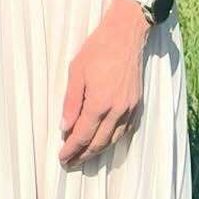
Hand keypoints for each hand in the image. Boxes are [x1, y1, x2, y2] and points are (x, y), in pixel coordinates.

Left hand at [59, 0, 148, 164]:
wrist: (125, 35)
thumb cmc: (97, 50)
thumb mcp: (76, 72)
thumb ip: (70, 102)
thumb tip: (64, 127)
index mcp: (99, 103)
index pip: (82, 135)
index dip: (71, 149)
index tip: (62, 158)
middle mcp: (117, 110)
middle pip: (99, 143)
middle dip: (83, 155)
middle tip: (70, 162)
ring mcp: (129, 108)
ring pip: (113, 139)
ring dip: (98, 150)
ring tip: (84, 155)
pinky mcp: (137, 104)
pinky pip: (125, 130)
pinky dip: (113, 139)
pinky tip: (104, 141)